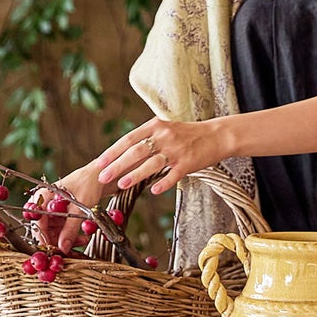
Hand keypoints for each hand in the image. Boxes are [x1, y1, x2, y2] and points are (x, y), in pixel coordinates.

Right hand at [29, 161, 102, 253]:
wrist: (99, 176)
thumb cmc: (88, 184)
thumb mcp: (80, 207)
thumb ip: (70, 228)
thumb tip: (63, 247)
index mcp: (42, 197)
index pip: (37, 222)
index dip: (44, 238)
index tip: (53, 250)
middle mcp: (44, 205)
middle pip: (44, 229)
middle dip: (57, 241)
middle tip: (70, 250)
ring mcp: (52, 211)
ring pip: (54, 233)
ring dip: (67, 240)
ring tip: (82, 241)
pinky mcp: (61, 215)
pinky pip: (62, 230)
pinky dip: (71, 236)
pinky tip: (83, 238)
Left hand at [95, 118, 223, 194]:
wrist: (216, 135)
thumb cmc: (187, 135)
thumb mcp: (164, 129)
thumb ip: (145, 138)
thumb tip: (122, 154)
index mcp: (155, 126)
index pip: (128, 139)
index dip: (112, 151)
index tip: (99, 163)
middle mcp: (164, 136)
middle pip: (136, 151)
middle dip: (117, 165)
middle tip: (102, 176)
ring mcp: (176, 150)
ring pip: (152, 163)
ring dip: (135, 174)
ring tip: (121, 184)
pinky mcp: (188, 163)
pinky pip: (173, 175)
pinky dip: (163, 183)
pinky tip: (153, 191)